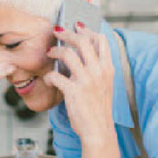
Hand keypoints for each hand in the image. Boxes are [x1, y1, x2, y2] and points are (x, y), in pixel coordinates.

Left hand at [46, 23, 116, 145]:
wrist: (98, 130)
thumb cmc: (98, 109)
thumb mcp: (104, 85)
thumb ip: (96, 69)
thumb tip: (81, 54)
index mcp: (108, 68)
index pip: (100, 40)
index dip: (87, 30)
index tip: (77, 27)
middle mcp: (98, 71)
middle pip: (82, 41)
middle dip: (67, 33)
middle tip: (57, 32)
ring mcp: (86, 81)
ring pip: (68, 53)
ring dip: (56, 51)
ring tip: (50, 53)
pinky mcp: (74, 91)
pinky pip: (56, 76)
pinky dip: (50, 76)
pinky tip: (49, 80)